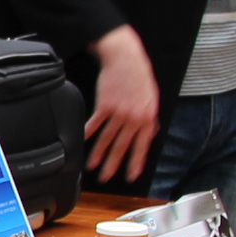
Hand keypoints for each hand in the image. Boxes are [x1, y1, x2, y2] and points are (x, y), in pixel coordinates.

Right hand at [86, 26, 160, 183]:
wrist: (126, 58)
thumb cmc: (139, 76)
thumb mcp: (152, 98)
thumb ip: (150, 117)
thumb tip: (150, 132)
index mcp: (148, 117)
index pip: (142, 145)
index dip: (136, 161)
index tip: (132, 175)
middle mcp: (134, 117)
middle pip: (122, 146)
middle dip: (114, 163)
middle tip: (107, 177)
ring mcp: (119, 112)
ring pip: (108, 138)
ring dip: (99, 153)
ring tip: (93, 166)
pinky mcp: (105, 104)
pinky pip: (96, 122)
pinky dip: (89, 132)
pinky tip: (83, 141)